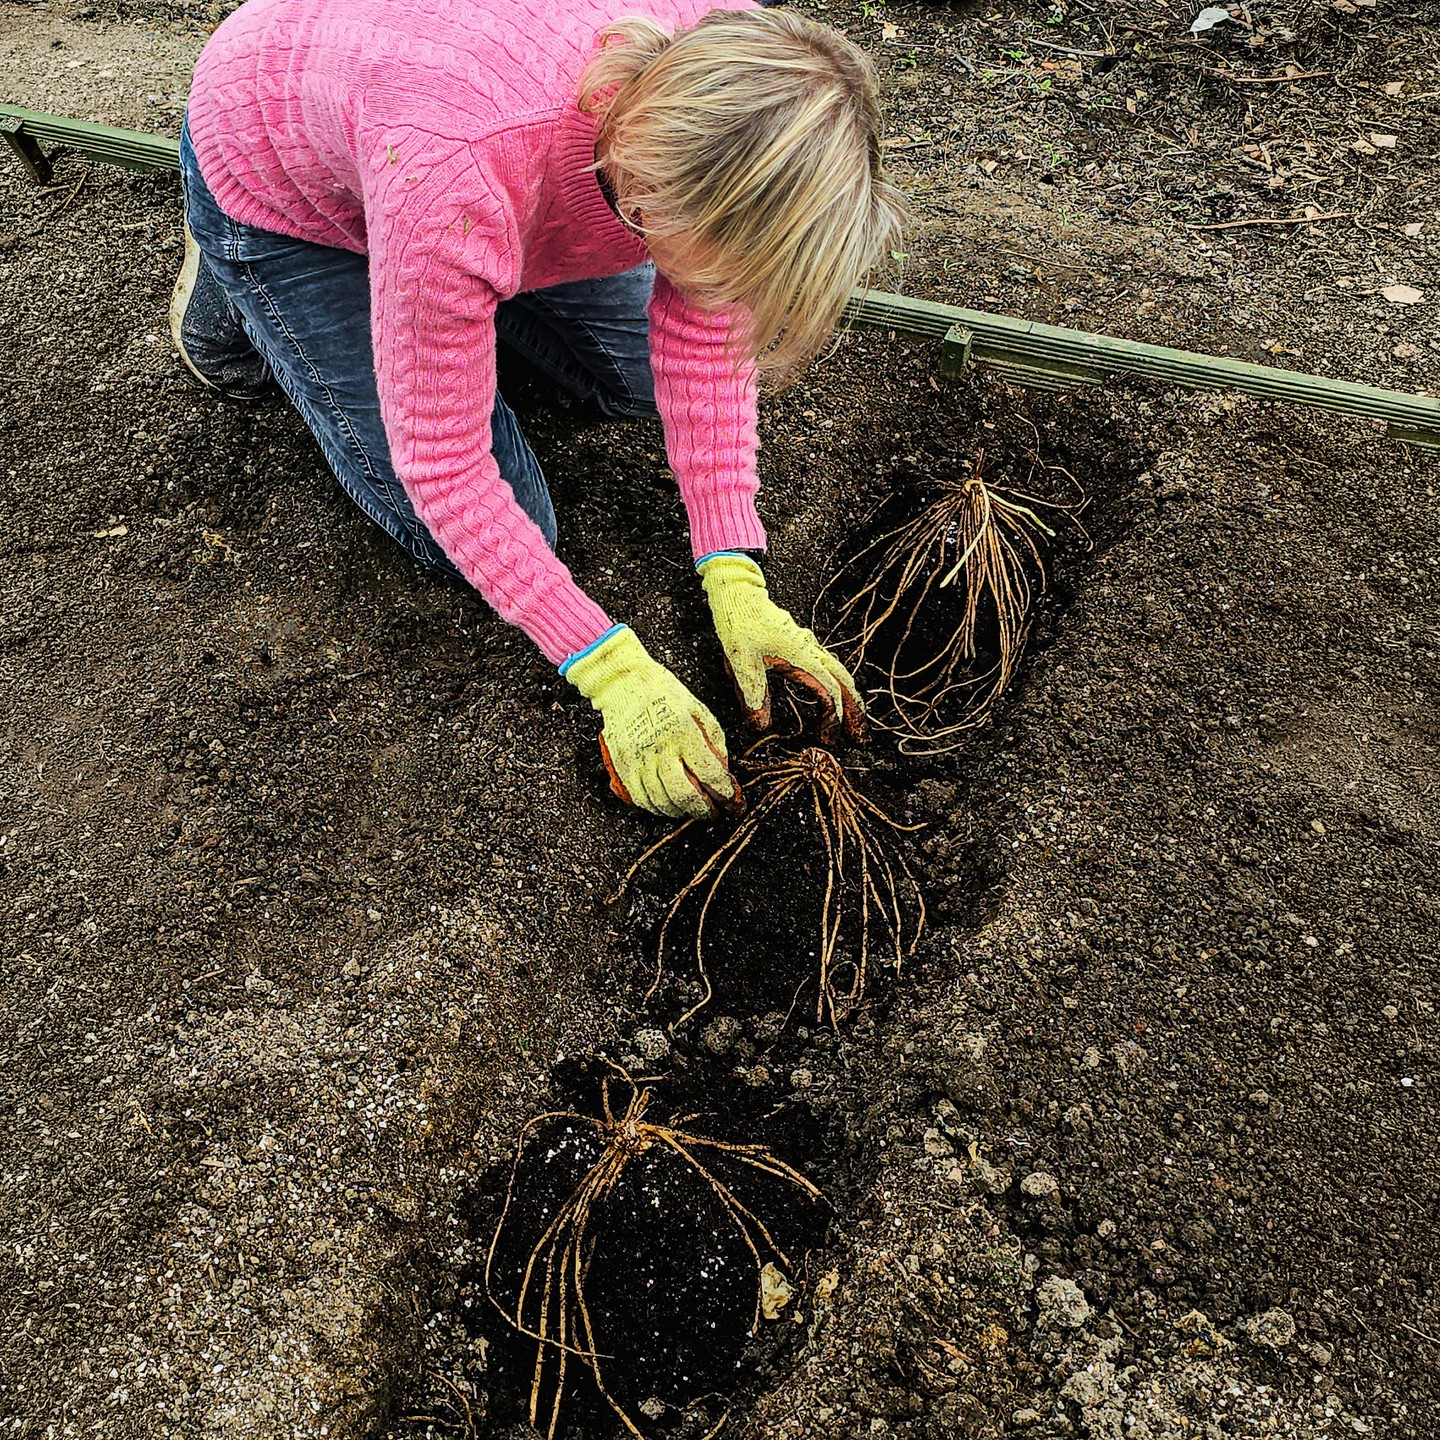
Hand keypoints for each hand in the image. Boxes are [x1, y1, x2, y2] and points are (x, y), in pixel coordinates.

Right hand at [563, 626, 743, 819]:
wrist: (623, 683)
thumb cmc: (663, 692)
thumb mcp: (698, 709)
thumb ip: (714, 740)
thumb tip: (723, 769)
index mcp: (684, 732)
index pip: (710, 773)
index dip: (725, 793)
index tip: (733, 801)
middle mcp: (661, 749)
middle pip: (685, 795)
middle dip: (703, 811)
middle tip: (713, 813)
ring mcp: (639, 760)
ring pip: (662, 802)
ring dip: (682, 812)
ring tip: (692, 809)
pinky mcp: (623, 766)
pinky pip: (641, 799)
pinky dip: (657, 809)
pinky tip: (668, 806)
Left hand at [697, 553, 865, 741]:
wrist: (737, 593)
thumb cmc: (739, 623)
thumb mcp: (741, 662)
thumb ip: (753, 695)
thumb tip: (761, 726)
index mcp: (802, 657)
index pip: (829, 694)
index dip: (832, 719)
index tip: (827, 740)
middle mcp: (811, 651)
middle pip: (845, 684)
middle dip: (856, 713)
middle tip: (861, 739)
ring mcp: (809, 647)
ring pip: (840, 674)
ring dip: (850, 700)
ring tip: (853, 723)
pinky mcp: (802, 645)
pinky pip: (830, 667)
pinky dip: (838, 686)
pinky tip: (833, 696)